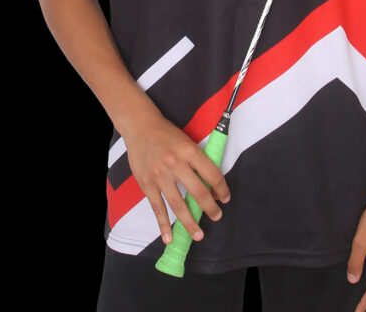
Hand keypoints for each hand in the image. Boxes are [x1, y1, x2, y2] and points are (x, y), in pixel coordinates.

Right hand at [123, 113, 230, 244]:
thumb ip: (197, 161)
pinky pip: (157, 208)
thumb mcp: (187, 141)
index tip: (225, 198)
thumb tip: (210, 185)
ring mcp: (159, 175)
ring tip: (198, 234)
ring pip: (178, 204)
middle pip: (198, 192)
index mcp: (189, 150)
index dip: (221, 189)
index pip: (212, 174)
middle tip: (216, 216)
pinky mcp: (146, 183)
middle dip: (210, 208)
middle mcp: (175, 163)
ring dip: (190, 223)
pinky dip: (164, 225)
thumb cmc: (166, 133)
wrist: (140, 126)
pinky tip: (169, 238)